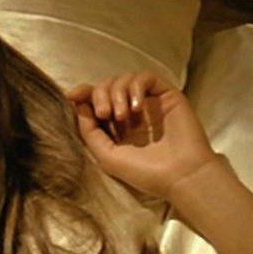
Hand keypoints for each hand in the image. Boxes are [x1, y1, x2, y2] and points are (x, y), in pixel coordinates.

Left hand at [66, 72, 217, 199]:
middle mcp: (130, 111)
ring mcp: (149, 102)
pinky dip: (136, 87)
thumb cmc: (145, 172)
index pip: (95, 100)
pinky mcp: (166, 95)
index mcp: (115, 126)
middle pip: (106, 86)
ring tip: (123, 116)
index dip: (83, 93)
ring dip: (117, 94)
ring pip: (124, 79)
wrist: (181, 176)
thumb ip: (89, 131)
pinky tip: (137, 107)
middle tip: (105, 114)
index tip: (71, 95)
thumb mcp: (107, 155)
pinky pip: (146, 77)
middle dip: (99, 95)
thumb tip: (79, 104)